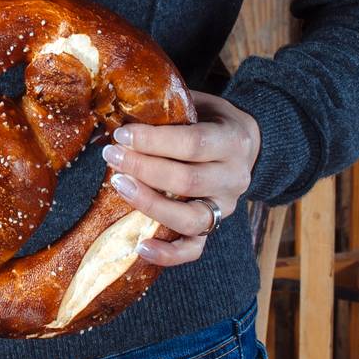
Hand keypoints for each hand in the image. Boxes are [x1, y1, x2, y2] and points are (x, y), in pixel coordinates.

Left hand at [100, 90, 260, 266]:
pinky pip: (194, 249)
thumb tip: (116, 113)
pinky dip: (168, 254)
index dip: (154, 141)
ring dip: (149, 204)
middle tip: (112, 155)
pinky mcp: (215, 227)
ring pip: (189, 218)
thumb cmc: (210, 120)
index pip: (192, 143)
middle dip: (143, 168)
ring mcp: (226, 207)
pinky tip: (141, 247)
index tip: (122, 135)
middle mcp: (233, 177)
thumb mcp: (198, 104)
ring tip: (118, 185)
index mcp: (232, 141)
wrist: (246, 143)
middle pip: (186, 181)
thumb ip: (168, 110)